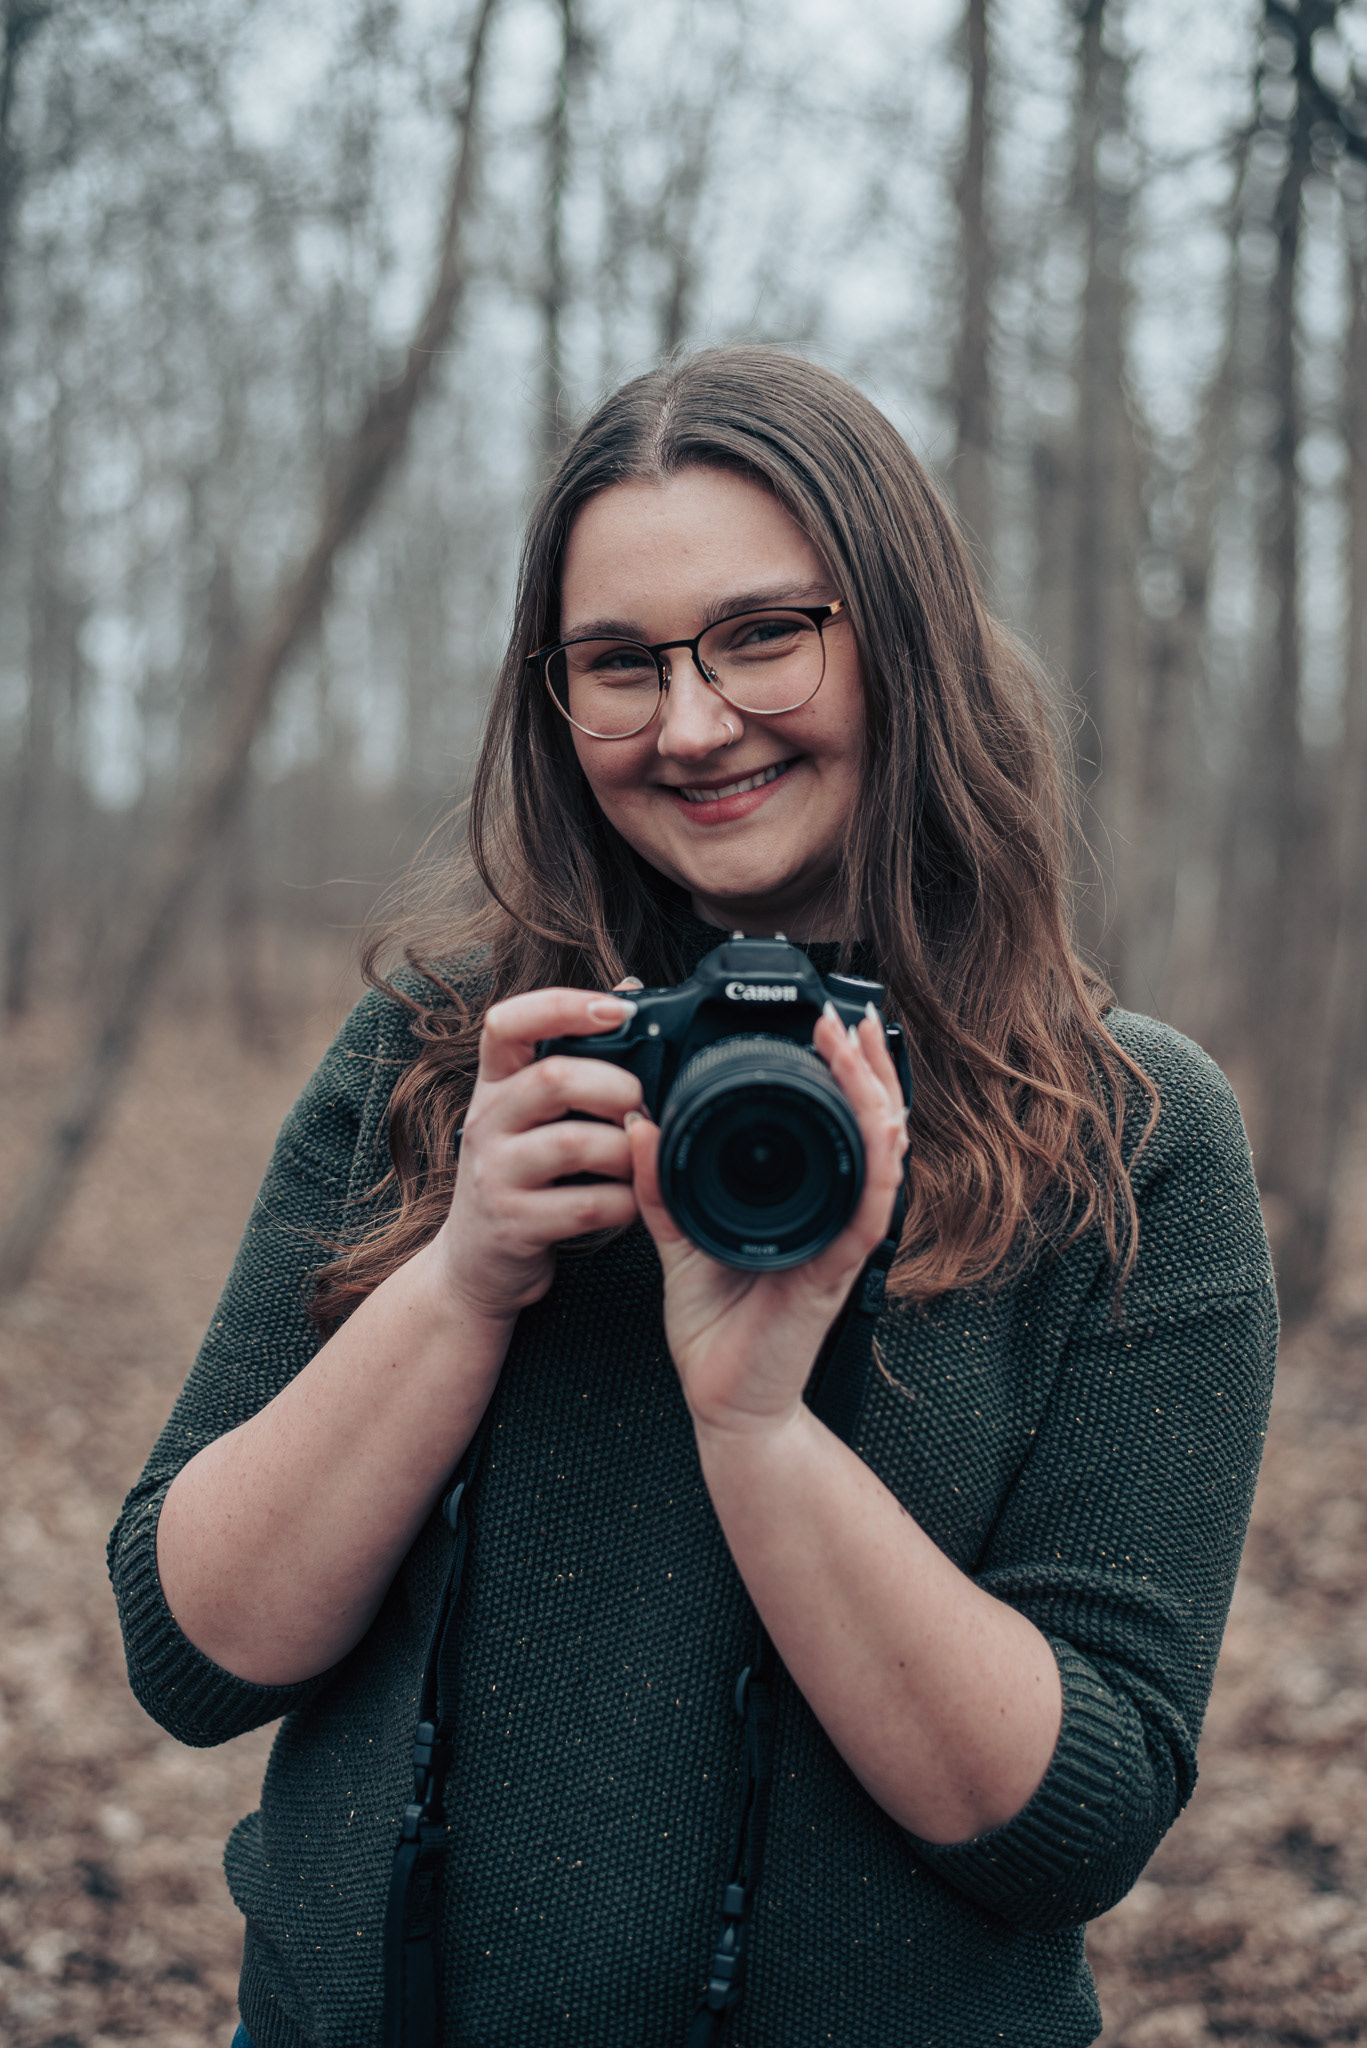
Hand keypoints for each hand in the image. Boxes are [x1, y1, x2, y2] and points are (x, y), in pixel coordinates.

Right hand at [429, 987, 643, 1321]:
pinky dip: (623, 1203)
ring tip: (639, 1157)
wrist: (475, 1265)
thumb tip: (628, 989)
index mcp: (495, 1085)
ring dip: (625, 1149)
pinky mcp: (514, 1226)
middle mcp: (487, 1123)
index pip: (507, 1023)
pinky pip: (585, 1206)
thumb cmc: (520, 1176)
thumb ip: (575, 1056)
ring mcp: (495, 1175)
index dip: (562, 1007)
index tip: (616, 1010)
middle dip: (614, 1085)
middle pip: (551, 1080)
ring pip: (572, 1145)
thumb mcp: (533, 1113)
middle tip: (641, 1102)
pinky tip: (631, 1202)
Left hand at [625, 1005, 908, 1437]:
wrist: (723, 1403)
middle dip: (866, 1067)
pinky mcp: (836, 1272)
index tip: (821, 1024)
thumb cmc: (715, 1329)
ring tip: (856, 1048)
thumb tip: (642, 1121)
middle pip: (874, 1127)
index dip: (840, 1072)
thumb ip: (660, 1184)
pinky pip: (869, 1210)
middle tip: (842, 1018)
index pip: (837, 1124)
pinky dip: (878, 1165)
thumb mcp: (676, 1239)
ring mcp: (841, 1242)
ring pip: (883, 1156)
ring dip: (875, 1097)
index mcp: (804, 1203)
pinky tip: (877, 1127)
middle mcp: (833, 1215)